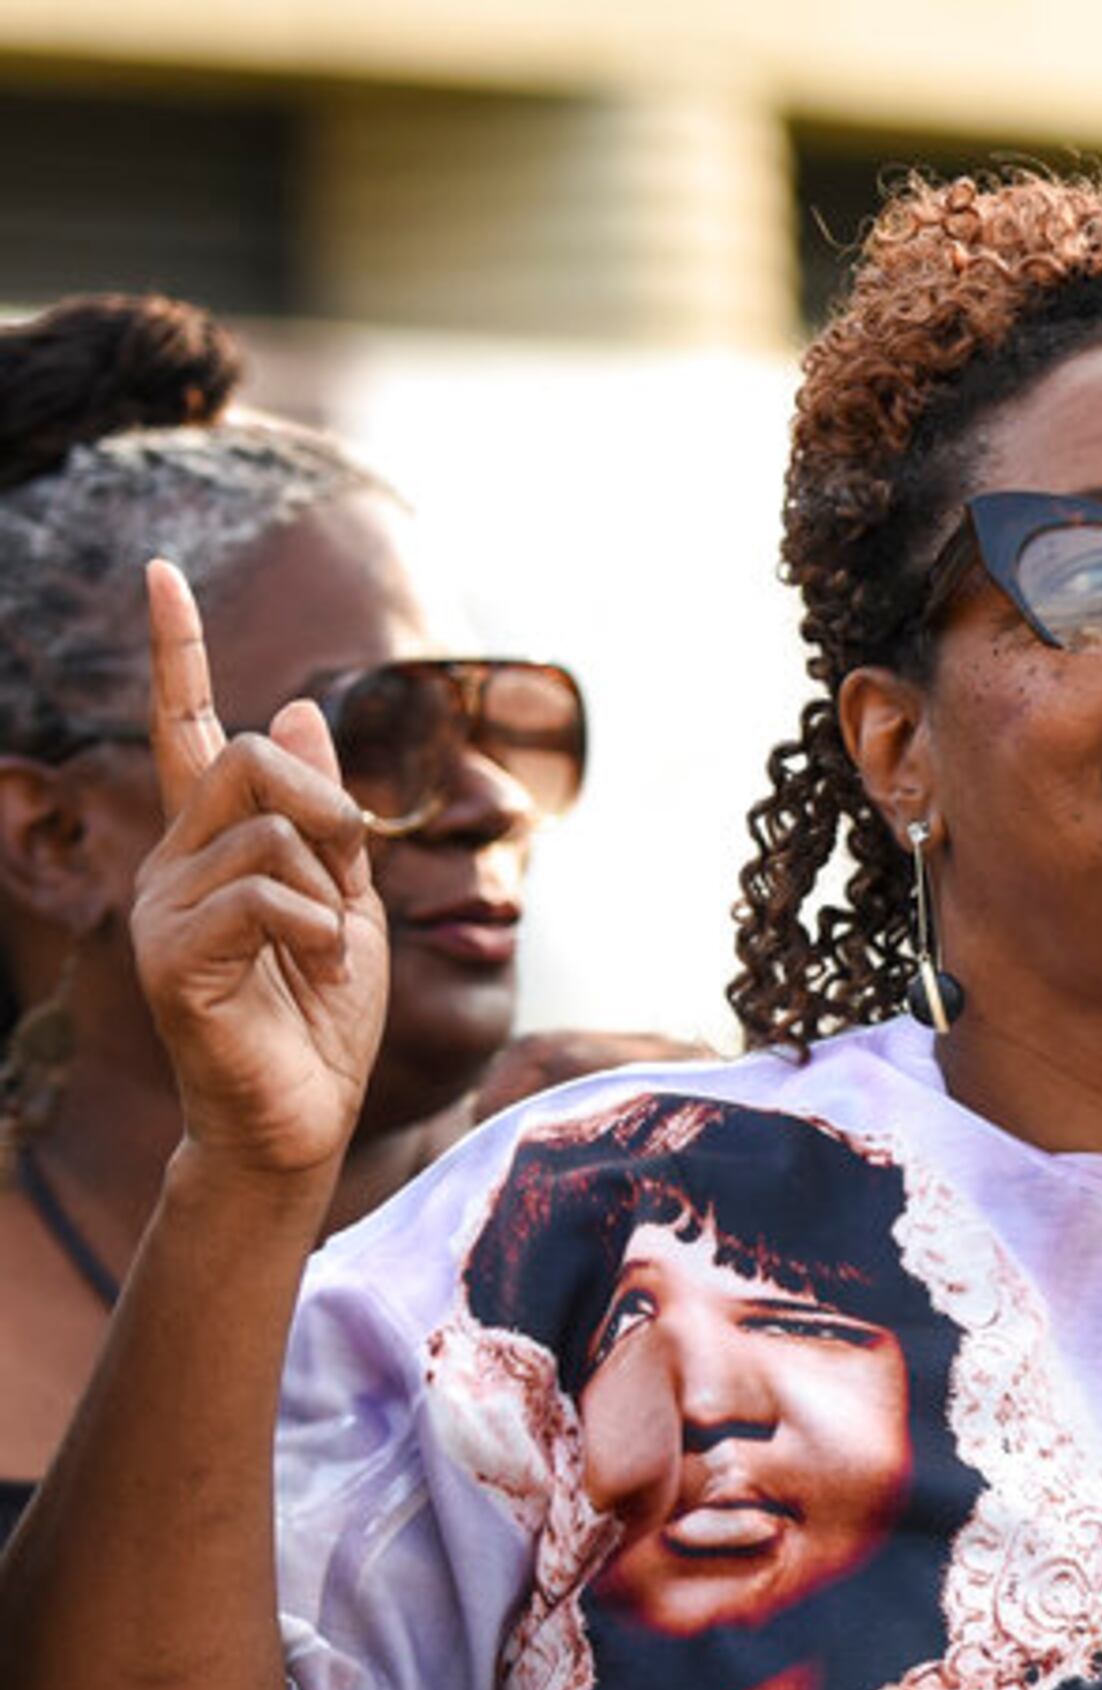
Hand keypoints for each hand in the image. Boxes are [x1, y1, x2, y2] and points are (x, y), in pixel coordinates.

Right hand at [124, 559, 387, 1179]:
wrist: (300, 1116)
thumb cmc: (322, 1015)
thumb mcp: (346, 897)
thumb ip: (325, 814)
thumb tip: (293, 707)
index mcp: (213, 844)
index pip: (184, 728)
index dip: (178, 651)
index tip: (162, 571)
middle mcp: (172, 862)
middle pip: (250, 758)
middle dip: (329, 810)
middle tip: (347, 885)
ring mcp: (163, 906)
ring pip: (274, 832)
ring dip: (334, 892)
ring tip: (324, 953)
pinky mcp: (171, 955)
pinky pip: (271, 896)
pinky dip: (322, 933)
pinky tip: (316, 973)